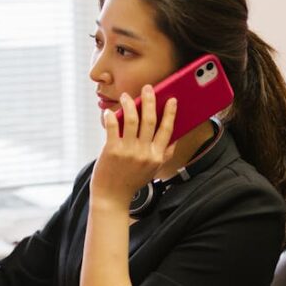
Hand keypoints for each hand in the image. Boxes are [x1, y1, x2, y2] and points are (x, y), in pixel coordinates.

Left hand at [91, 86, 177, 207]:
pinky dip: (111, 117)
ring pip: (132, 119)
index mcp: (157, 156)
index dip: (170, 113)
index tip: (172, 99)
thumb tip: (176, 137)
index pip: (167, 130)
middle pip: (150, 120)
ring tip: (127, 96)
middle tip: (148, 88)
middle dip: (150, 101)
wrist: (112, 197)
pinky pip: (112, 127)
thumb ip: (164, 154)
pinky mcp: (112, 150)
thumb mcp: (153, 170)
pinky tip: (109, 112)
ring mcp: (128, 151)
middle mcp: (144, 153)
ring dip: (129, 104)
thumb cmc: (131, 181)